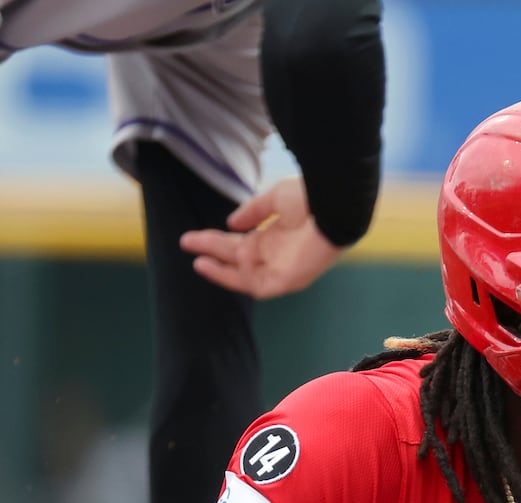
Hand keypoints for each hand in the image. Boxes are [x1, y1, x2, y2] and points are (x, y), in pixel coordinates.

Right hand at [179, 177, 344, 298]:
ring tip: (198, 261)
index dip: (215, 240)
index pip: (239, 243)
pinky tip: (216, 268)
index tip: (192, 237)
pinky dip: (236, 279)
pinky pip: (257, 286)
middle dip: (212, 251)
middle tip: (185, 242)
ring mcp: (283, 269)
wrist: (335, 207)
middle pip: (237, 258)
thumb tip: (231, 222)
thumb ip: (253, 211)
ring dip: (221, 270)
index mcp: (275, 238)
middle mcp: (277, 255)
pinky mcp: (289, 280)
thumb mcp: (276, 199)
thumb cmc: (312, 199)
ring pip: (244, 275)